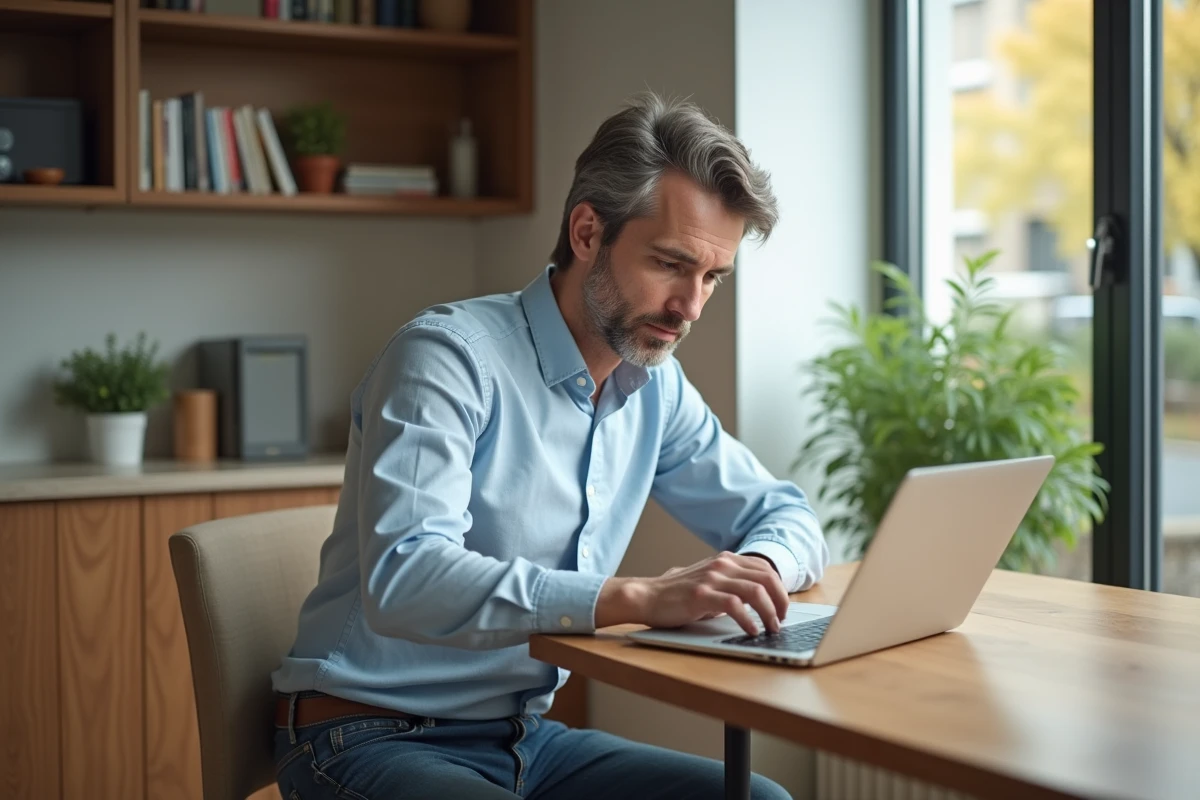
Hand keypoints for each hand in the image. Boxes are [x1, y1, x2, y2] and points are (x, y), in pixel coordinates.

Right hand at [596, 552, 788, 635]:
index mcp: (725, 560)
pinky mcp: (701, 595)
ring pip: (756, 591)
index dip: (780, 589)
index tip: (782, 608)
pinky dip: (748, 620)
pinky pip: (735, 606)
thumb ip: (731, 584)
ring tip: (771, 628)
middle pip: (767, 578)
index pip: (765, 569)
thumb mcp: (709, 581)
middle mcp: (721, 564)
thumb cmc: (677, 594)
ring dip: (770, 612)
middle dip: (781, 602)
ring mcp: (711, 578)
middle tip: (781, 620)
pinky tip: (751, 631)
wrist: (647, 596)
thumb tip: (760, 600)